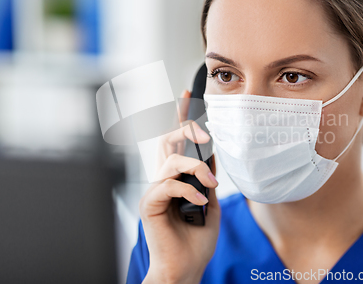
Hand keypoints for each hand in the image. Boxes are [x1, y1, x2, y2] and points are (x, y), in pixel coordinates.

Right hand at [140, 89, 219, 283]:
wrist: (186, 267)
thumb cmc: (196, 238)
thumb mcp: (209, 201)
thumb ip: (207, 178)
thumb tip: (212, 153)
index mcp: (175, 178)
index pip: (174, 141)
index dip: (180, 116)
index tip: (187, 95)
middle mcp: (162, 180)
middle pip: (167, 140)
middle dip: (185, 128)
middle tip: (204, 133)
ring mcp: (154, 191)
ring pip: (171, 160)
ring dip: (195, 167)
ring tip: (210, 185)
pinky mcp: (150, 204)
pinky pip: (169, 185)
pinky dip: (189, 191)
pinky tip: (201, 202)